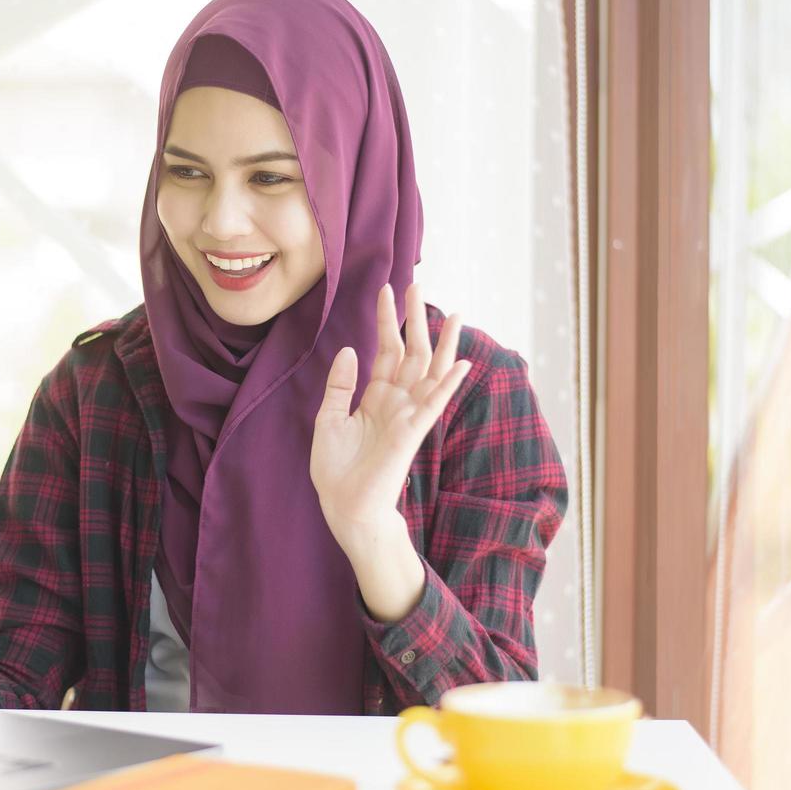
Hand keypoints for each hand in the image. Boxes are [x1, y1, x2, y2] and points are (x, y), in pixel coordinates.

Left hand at [310, 282, 469, 548]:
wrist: (344, 505)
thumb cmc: (336, 469)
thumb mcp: (328, 419)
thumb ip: (340, 386)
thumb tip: (349, 350)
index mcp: (375, 397)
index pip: (385, 350)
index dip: (387, 321)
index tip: (387, 290)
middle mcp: (396, 402)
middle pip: (411, 352)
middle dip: (415, 319)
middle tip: (417, 283)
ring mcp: (407, 415)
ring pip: (430, 371)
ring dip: (443, 343)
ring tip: (455, 313)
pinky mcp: (412, 432)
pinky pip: (434, 403)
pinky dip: (448, 383)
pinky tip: (462, 363)